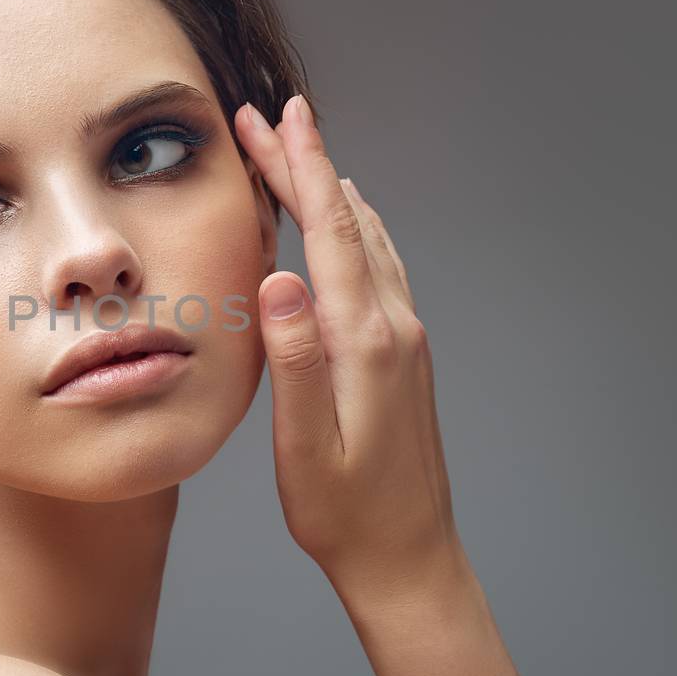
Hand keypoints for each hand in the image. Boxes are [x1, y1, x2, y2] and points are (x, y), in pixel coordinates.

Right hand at [235, 95, 461, 605]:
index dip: (303, 168)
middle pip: (348, 222)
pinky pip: (378, 267)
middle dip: (306, 163)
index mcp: (366, 341)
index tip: (280, 116)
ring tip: (293, 154)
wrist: (409, 559)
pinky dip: (351, 228)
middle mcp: (395, 327)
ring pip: (368, 239)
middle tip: (266, 117)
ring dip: (328, 190)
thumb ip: (296, 359)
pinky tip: (342, 226)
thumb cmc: (346, 514)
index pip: (330, 232)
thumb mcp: (304, 445)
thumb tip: (280, 278)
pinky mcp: (404, 354)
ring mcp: (407, 338)